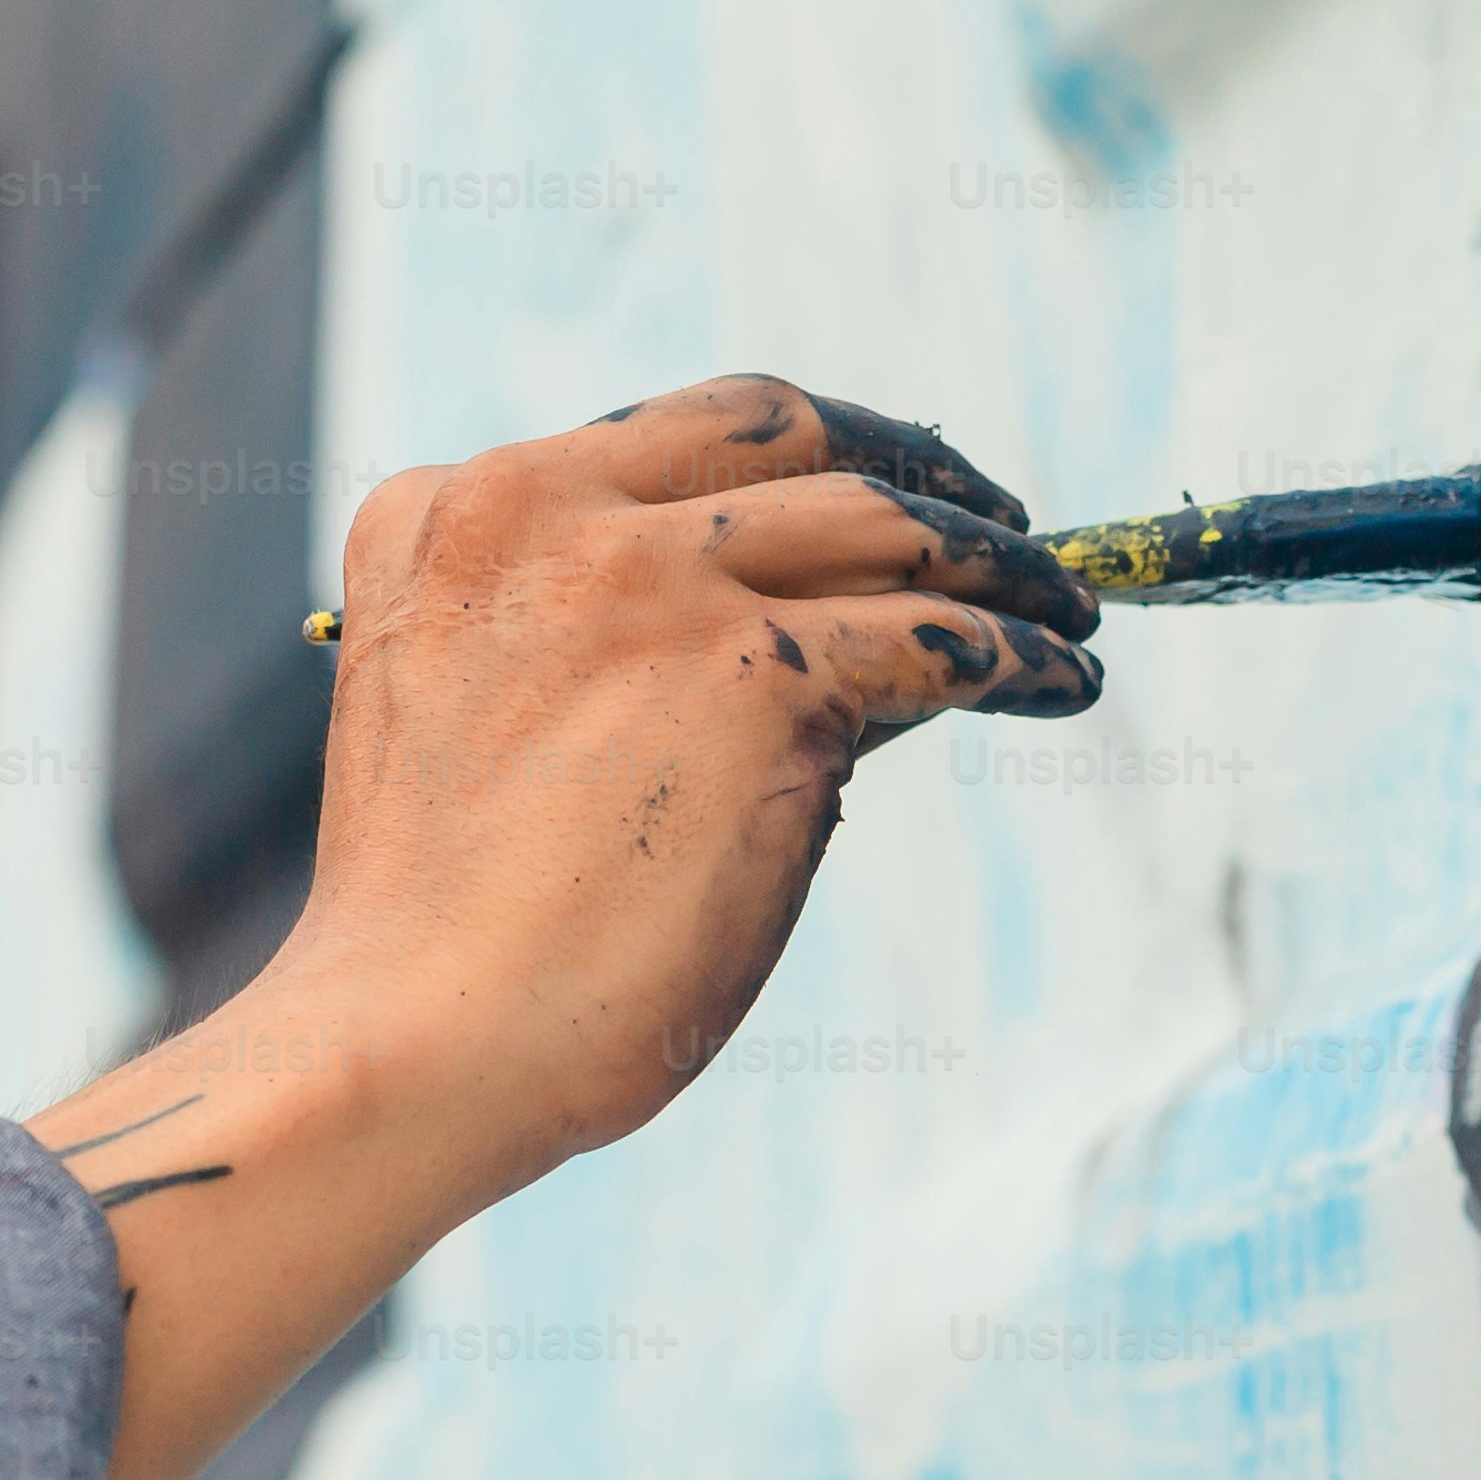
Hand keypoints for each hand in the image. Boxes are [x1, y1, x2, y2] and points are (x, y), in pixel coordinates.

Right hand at [30, 377, 1101, 1479]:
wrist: (413, 1045)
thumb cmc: (445, 943)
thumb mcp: (490, 722)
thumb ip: (601, 644)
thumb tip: (839, 636)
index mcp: (454, 512)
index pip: (674, 436)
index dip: (804, 453)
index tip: (875, 486)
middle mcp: (548, 511)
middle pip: (786, 435)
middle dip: (912, 467)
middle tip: (998, 521)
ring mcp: (652, 582)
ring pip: (880, 526)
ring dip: (998, 565)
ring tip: (1067, 611)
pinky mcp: (755, 673)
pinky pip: (933, 641)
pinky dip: (1020, 655)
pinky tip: (1063, 683)